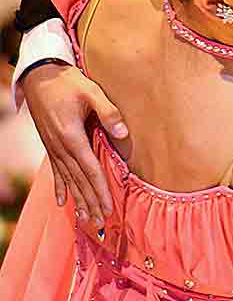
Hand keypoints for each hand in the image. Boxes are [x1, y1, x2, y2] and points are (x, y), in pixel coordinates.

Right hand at [22, 62, 127, 225]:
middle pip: (79, 181)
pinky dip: (60, 188)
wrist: (40, 78)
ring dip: (78, 200)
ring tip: (86, 220)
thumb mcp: (92, 93)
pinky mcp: (50, 145)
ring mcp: (54, 148)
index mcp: (72, 137)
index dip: (100, 190)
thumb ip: (108, 112)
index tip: (109, 208)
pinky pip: (56, 172)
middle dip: (91, 202)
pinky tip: (61, 202)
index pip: (90, 170)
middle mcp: (61, 148)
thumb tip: (123, 132)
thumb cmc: (69, 83)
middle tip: (101, 223)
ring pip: (68, 180)